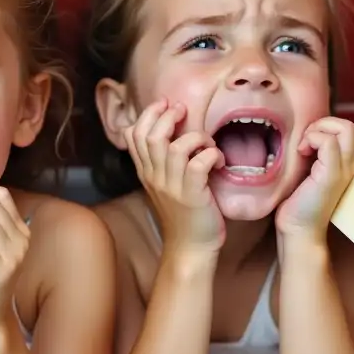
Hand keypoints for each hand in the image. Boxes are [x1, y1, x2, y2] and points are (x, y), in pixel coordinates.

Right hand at [122, 98, 225, 257]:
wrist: (190, 248)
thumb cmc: (183, 214)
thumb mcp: (165, 185)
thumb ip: (162, 161)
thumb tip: (170, 133)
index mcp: (147, 172)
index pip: (134, 135)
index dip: (148, 114)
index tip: (166, 105)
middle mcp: (155, 177)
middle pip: (151, 136)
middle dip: (168, 117)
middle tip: (184, 112)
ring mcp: (173, 186)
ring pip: (174, 147)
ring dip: (195, 136)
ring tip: (207, 143)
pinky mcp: (193, 194)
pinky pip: (199, 163)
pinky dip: (211, 154)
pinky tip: (219, 160)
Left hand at [275, 116, 353, 245]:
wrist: (298, 229)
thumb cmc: (298, 201)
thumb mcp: (308, 170)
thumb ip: (314, 153)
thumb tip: (308, 132)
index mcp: (346, 163)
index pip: (349, 130)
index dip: (327, 127)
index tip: (307, 143)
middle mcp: (350, 165)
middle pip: (350, 125)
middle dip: (324, 123)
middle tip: (306, 141)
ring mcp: (344, 170)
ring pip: (345, 128)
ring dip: (318, 129)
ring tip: (304, 147)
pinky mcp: (332, 175)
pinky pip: (329, 142)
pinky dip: (312, 138)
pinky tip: (302, 153)